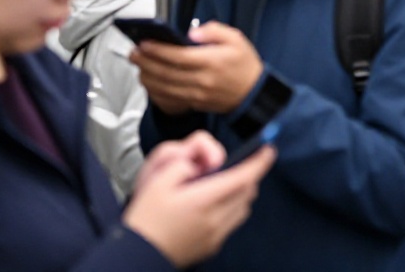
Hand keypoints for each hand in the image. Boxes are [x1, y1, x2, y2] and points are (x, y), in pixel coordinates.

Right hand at [126, 131, 273, 267]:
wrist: (137, 254)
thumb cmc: (145, 219)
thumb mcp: (157, 181)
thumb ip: (181, 164)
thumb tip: (202, 163)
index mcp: (203, 200)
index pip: (244, 177)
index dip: (259, 161)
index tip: (267, 149)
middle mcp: (215, 219)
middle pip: (248, 192)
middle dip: (249, 175)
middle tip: (238, 166)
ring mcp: (215, 235)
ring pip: (243, 208)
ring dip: (241, 193)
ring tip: (222, 185)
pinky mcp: (212, 246)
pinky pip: (232, 223)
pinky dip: (232, 210)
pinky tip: (213, 206)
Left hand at [133, 22, 264, 114]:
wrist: (253, 93)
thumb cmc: (244, 65)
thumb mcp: (236, 39)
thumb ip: (214, 31)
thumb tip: (192, 32)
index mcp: (212, 62)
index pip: (178, 56)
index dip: (158, 50)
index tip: (144, 43)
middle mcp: (202, 81)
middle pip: (166, 73)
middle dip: (146, 62)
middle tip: (134, 53)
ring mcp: (197, 95)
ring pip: (163, 88)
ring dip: (146, 76)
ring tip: (138, 65)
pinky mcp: (193, 103)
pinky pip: (168, 99)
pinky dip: (154, 91)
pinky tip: (149, 81)